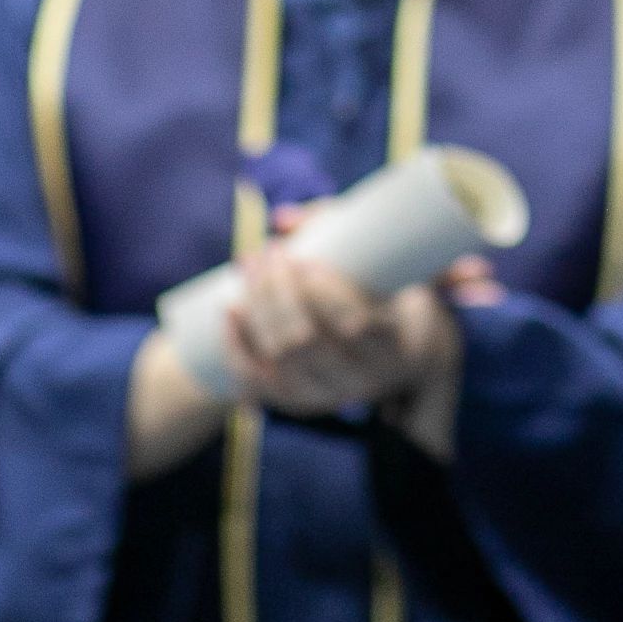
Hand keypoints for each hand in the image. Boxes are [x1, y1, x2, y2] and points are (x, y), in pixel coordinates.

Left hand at [220, 210, 461, 427]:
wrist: (383, 351)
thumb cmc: (382, 291)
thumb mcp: (382, 261)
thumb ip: (340, 226)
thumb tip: (283, 220)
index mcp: (391, 348)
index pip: (356, 327)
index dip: (326, 295)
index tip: (308, 260)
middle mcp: (359, 381)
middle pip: (305, 342)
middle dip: (278, 293)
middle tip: (270, 252)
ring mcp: (323, 396)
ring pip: (278, 358)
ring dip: (256, 308)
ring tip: (249, 264)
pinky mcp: (293, 401)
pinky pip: (256, 380)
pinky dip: (237, 344)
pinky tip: (231, 307)